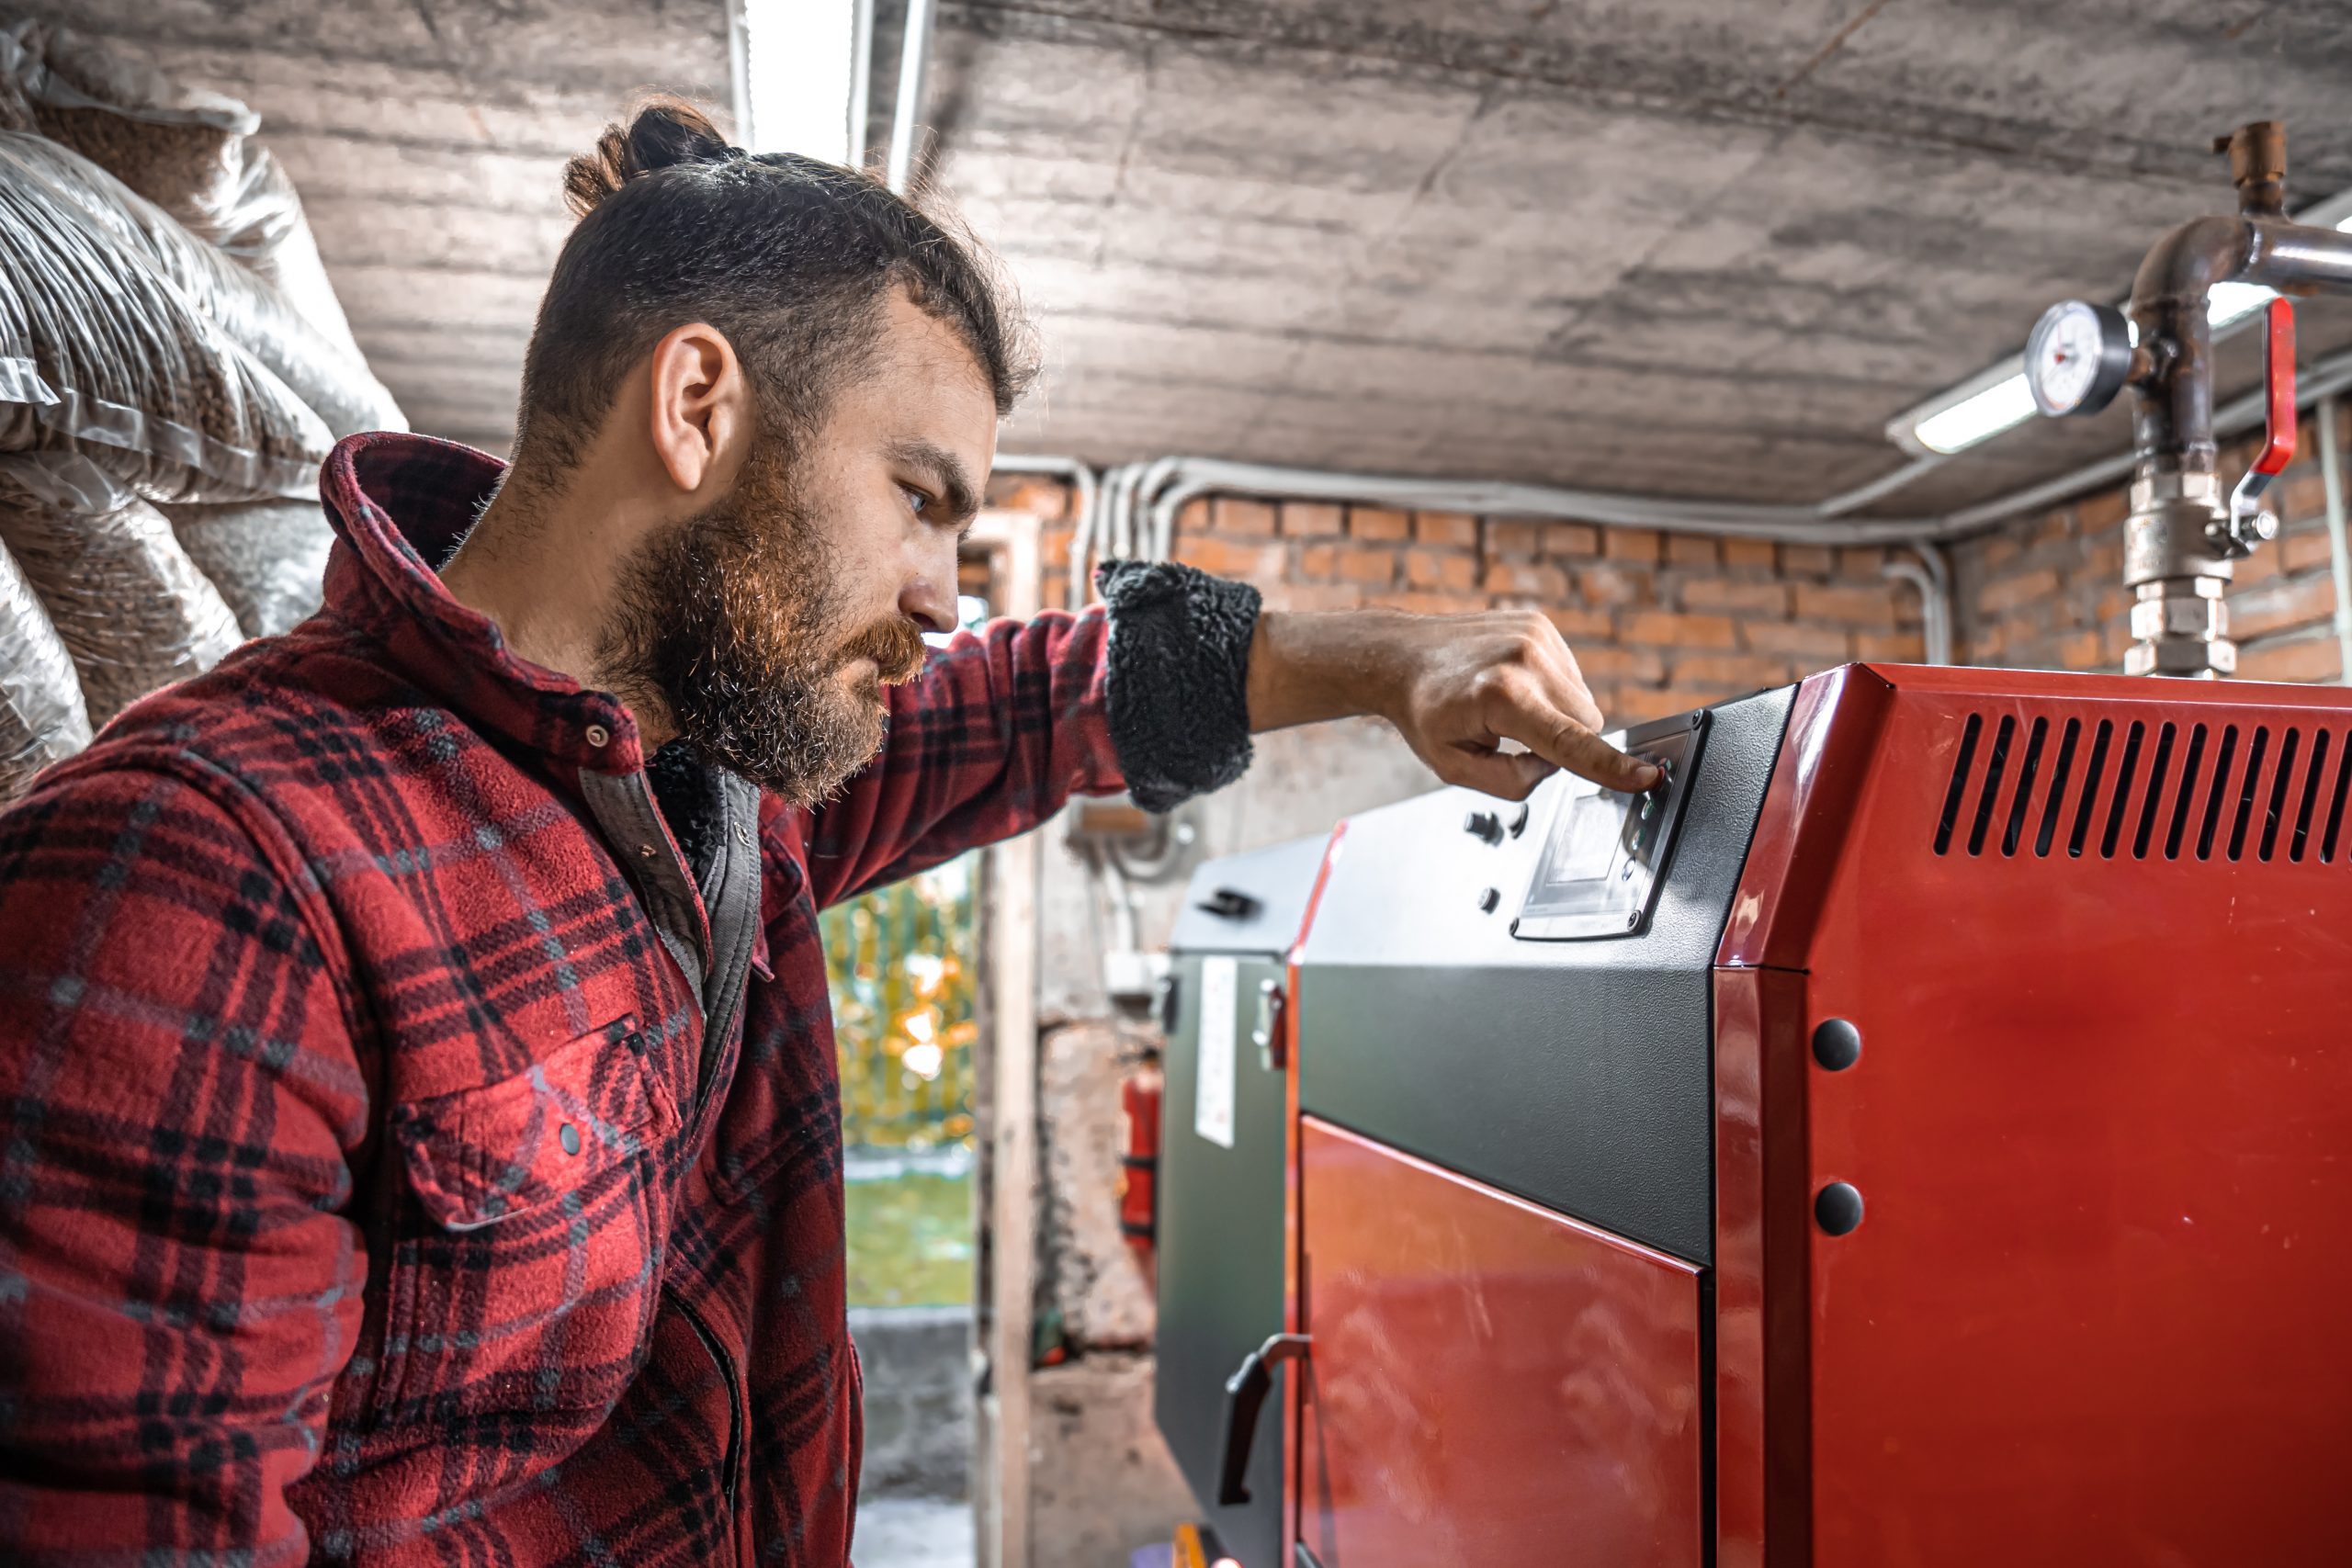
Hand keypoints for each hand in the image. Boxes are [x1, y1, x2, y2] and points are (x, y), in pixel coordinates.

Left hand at [1247, 607, 1659, 798]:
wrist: (1400, 656)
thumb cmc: (1424, 714)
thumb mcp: (1453, 767)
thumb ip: (1511, 782)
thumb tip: (1553, 766)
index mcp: (1500, 697)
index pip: (1568, 742)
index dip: (1610, 766)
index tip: (1647, 776)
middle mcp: (1524, 659)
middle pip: (1586, 725)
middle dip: (1562, 742)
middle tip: (1511, 737)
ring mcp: (1536, 635)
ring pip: (1583, 703)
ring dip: (1556, 716)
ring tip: (1506, 708)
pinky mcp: (1541, 625)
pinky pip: (1571, 678)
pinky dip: (1551, 691)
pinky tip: (1512, 686)